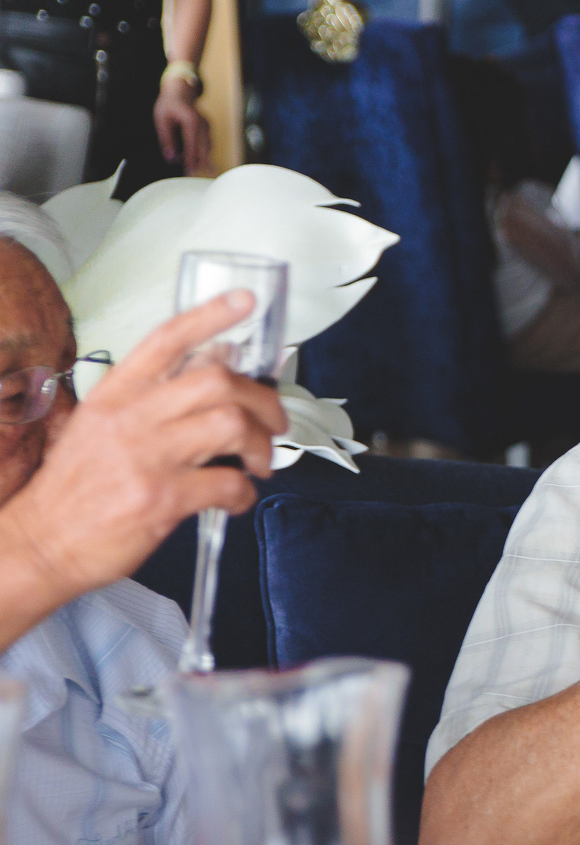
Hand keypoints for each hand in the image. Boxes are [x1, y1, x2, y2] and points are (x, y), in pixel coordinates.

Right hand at [0, 293, 287, 610]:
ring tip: (260, 462)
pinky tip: (237, 499)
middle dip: (262, 400)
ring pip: (231, 424)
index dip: (210, 315)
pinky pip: (228, 483)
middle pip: (217, 381)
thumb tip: (214, 371)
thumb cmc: (76, 489)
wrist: (40, 543)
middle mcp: (130, 419)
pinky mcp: (161, 500)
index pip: (165, 340)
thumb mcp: (100, 428)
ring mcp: (146, 458)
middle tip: (275, 423)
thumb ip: (150, 401)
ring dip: (262, 444)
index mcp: (114, 396)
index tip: (246, 300)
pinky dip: (246, 492)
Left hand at [153, 81, 209, 172]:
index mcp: (191, 121)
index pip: (192, 144)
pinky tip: (205, 159)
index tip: (189, 170)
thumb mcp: (162, 121)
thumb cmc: (169, 105)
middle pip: (204, 147)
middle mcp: (202, 123)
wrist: (180, 90)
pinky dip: (205, 151)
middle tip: (197, 173)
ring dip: (205, 157)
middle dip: (201, 161)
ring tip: (206, 169)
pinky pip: (207, 141)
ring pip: (208, 145)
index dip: (191, 158)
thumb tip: (171, 157)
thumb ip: (167, 139)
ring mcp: (207, 125)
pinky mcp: (207, 126)